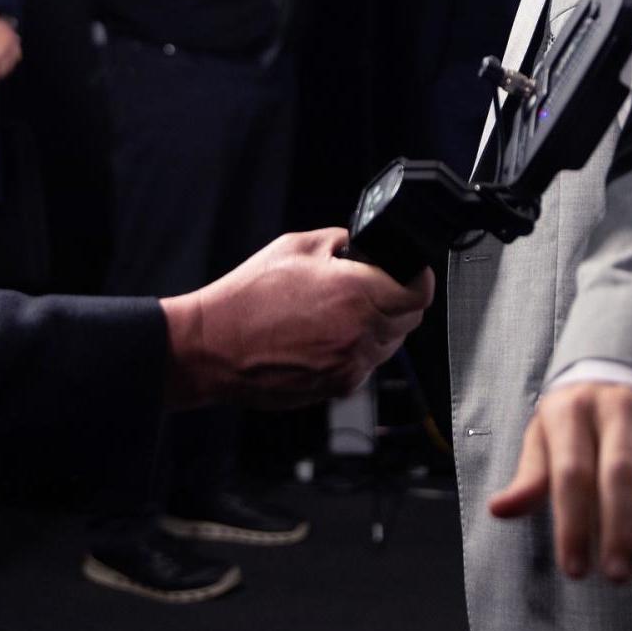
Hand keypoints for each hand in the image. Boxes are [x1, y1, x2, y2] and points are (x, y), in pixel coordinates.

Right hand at [161, 227, 433, 409]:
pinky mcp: (336, 388)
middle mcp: (360, 334)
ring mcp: (350, 366)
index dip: (418, 278)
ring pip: (389, 344)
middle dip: (398, 300)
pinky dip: (356, 348)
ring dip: (378, 326)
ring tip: (340, 311)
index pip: (419, 292)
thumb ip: (341, 242)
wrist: (212, 347)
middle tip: (371, 286)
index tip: (409, 272)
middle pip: (409, 320)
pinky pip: (364, 364)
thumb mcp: (296, 246)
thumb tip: (365, 246)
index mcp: (356, 294)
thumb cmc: (247, 298)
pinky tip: (325, 334)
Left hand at [486, 381, 631, 582]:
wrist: (625, 361)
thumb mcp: (546, 434)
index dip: (572, 523)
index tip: (575, 569)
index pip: (572, 472)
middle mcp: (618, 407)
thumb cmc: (577, 414)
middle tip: (617, 575)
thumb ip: (531, 477)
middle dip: (620, 527)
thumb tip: (499, 510)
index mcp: (573, 410)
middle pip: (621, 472)